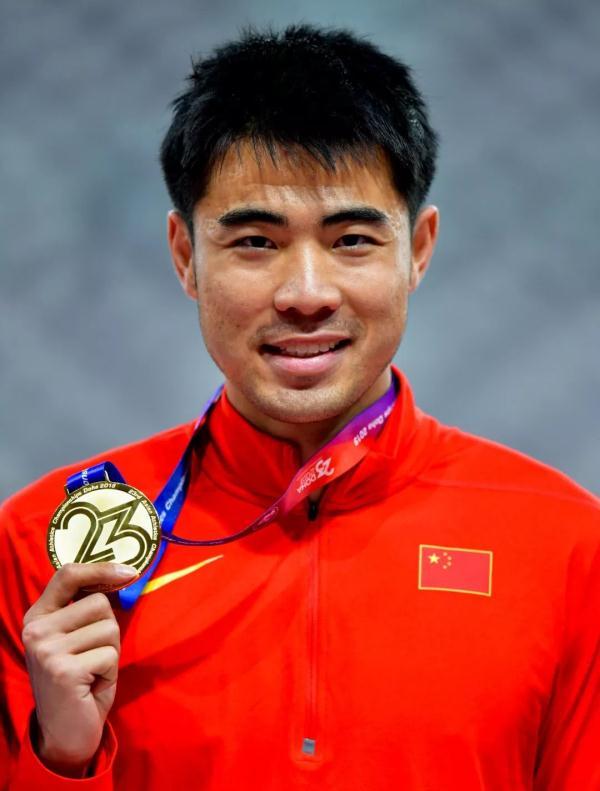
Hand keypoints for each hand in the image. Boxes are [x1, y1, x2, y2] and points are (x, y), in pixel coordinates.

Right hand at [22, 562, 137, 776]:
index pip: (67, 574)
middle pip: (99, 603)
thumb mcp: (79, 637)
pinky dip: (110, 671)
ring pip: (109, 628)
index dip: (101, 568)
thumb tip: (125, 572)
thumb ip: (87, 608)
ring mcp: (47, 649)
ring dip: (111, 652)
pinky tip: (91, 687)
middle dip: (109, 630)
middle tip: (94, 658)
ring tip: (92, 672)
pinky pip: (110, 654)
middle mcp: (36, 629)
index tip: (129, 572)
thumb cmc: (81, 680)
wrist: (65, 734)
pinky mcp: (63, 670)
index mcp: (38, 616)